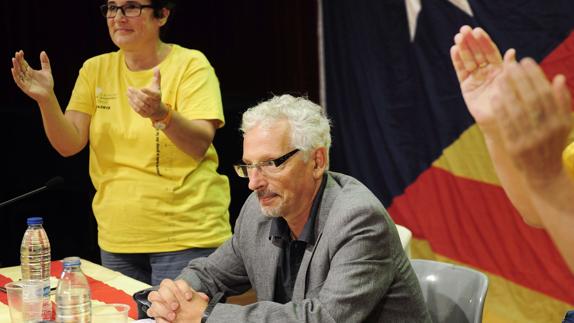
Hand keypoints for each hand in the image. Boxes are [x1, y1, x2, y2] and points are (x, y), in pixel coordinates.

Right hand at [11, 50, 54, 102]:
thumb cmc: (47, 84)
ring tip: (14, 59)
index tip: (20, 51)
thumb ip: (45, 62)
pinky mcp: (24, 87)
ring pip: (18, 72)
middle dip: (18, 60)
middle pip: (20, 66)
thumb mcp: (47, 71)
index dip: (21, 58)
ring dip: (15, 66)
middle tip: (17, 53)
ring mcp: (24, 81)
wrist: (49, 95)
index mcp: (30, 72)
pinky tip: (14, 69)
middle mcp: (26, 76)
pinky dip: (15, 75)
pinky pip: (18, 80)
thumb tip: (42, 51)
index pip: (23, 63)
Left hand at [127, 67, 168, 120]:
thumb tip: (157, 67)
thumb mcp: (157, 86)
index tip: (141, 88)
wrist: (158, 110)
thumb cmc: (156, 95)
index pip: (153, 95)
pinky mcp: (145, 114)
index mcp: (158, 97)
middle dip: (137, 94)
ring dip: (133, 99)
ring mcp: (150, 110)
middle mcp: (155, 104)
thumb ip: (156, 77)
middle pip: (145, 99)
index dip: (148, 92)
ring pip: (141, 105)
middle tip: (129, 88)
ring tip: (128, 93)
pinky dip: (133, 105)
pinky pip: (138, 110)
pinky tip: (129, 99)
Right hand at [147, 279, 208, 322]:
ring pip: (153, 301)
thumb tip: (203, 297)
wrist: (193, 318)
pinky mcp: (157, 315)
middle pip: (161, 289)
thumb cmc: (193, 308)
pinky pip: (152, 314)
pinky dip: (161, 320)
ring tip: (173, 316)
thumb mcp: (196, 301)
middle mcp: (165, 295)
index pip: (174, 282)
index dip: (181, 288)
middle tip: (176, 306)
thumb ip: (197, 296)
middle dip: (169, 297)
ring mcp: (160, 304)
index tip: (188, 297)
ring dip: (163, 309)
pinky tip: (169, 322)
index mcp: (174, 288)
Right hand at [450, 25, 514, 128]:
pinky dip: (457, 61)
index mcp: (500, 70)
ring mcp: (476, 79)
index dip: (484, 42)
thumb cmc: (510, 105)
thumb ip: (509, 68)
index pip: (491, 52)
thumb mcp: (512, 84)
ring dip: (463, 49)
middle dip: (471, 42)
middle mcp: (487, 72)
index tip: (478, 31)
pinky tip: (454, 50)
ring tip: (457, 38)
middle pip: (478, 54)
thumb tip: (512, 51)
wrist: (499, 124)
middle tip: (464, 30)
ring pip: (469, 61)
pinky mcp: (466, 87)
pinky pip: (461, 72)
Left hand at [492, 58, 572, 187]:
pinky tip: (495, 96)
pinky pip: (506, 125)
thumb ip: (562, 102)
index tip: (526, 61)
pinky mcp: (515, 148)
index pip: (546, 93)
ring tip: (500, 76)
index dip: (535, 75)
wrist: (544, 174)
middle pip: (532, 99)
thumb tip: (558, 78)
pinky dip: (501, 110)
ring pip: (518, 111)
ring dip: (508, 91)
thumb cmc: (552, 143)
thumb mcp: (563, 124)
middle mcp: (547, 130)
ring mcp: (530, 140)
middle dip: (521, 79)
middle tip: (511, 64)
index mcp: (560, 122)